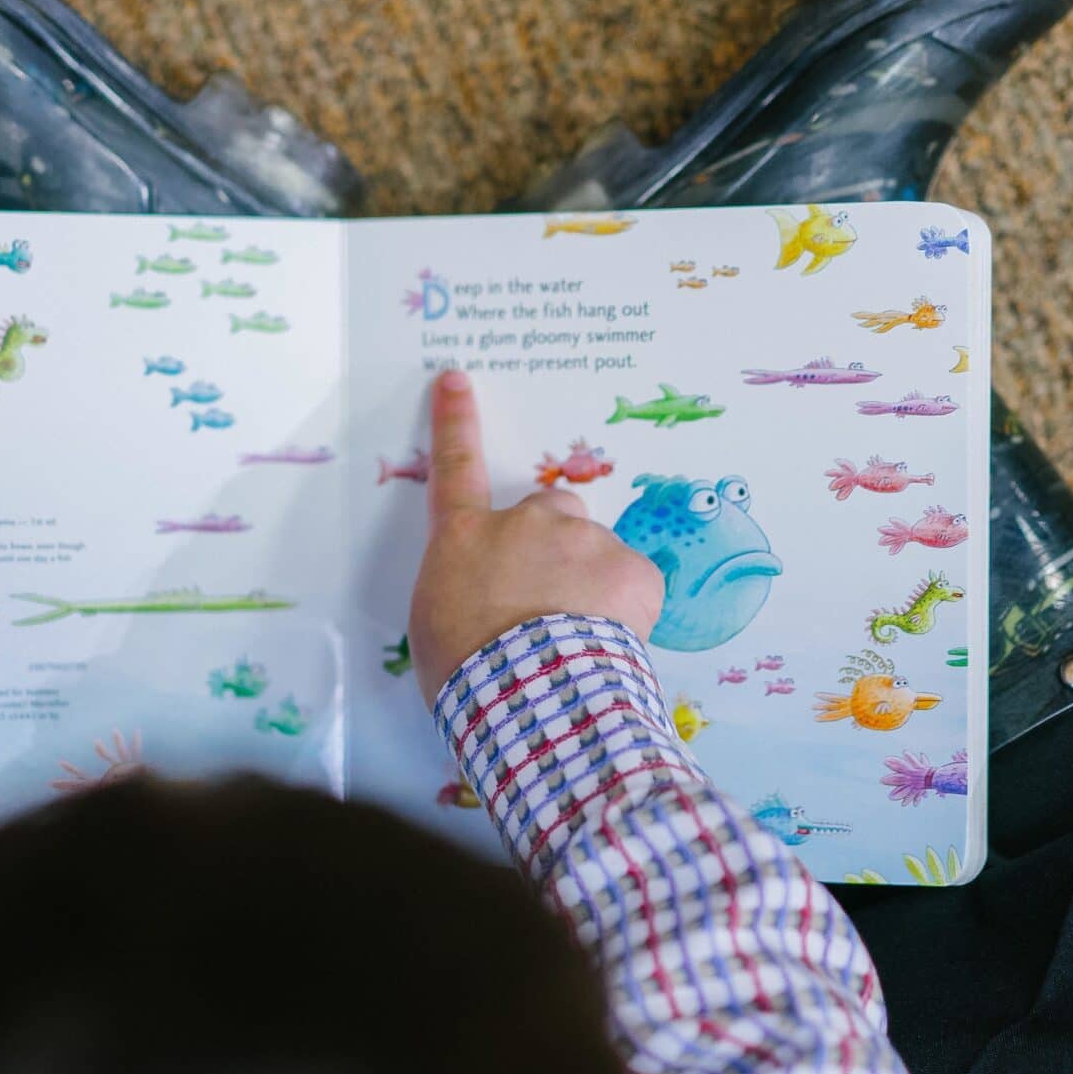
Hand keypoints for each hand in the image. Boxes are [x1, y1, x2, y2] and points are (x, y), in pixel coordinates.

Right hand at [407, 370, 662, 702]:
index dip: (456, 421)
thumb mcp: (437, 624)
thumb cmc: (466, 671)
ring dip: (593, 583)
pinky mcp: (633, 569)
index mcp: (466, 537)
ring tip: (578, 640)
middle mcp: (526, 523)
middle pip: (550, 511)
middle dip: (554, 543)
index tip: (457, 381)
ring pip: (596, 552)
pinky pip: (635, 585)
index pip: (455, 467)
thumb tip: (488, 599)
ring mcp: (583, 540)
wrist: (527, 692)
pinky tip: (610, 643)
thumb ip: (464, 588)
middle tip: (549, 600)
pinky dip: (628, 611)